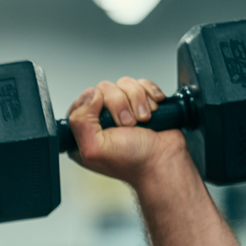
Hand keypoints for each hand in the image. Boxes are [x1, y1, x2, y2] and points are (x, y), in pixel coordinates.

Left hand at [65, 77, 193, 187]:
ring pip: (124, 84)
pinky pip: (142, 84)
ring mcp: (122, 111)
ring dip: (138, 100)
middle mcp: (101, 121)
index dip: (94, 105)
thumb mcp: (94, 148)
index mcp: (84, 133)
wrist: (164, 162)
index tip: (107, 121)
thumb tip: (90, 95)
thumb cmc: (133, 162)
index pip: (80, 102)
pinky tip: (152, 110)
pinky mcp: (140, 103)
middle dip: (120, 105)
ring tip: (143, 119)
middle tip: (128, 125)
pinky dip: (150, 94)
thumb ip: (80, 121)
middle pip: (104, 89)